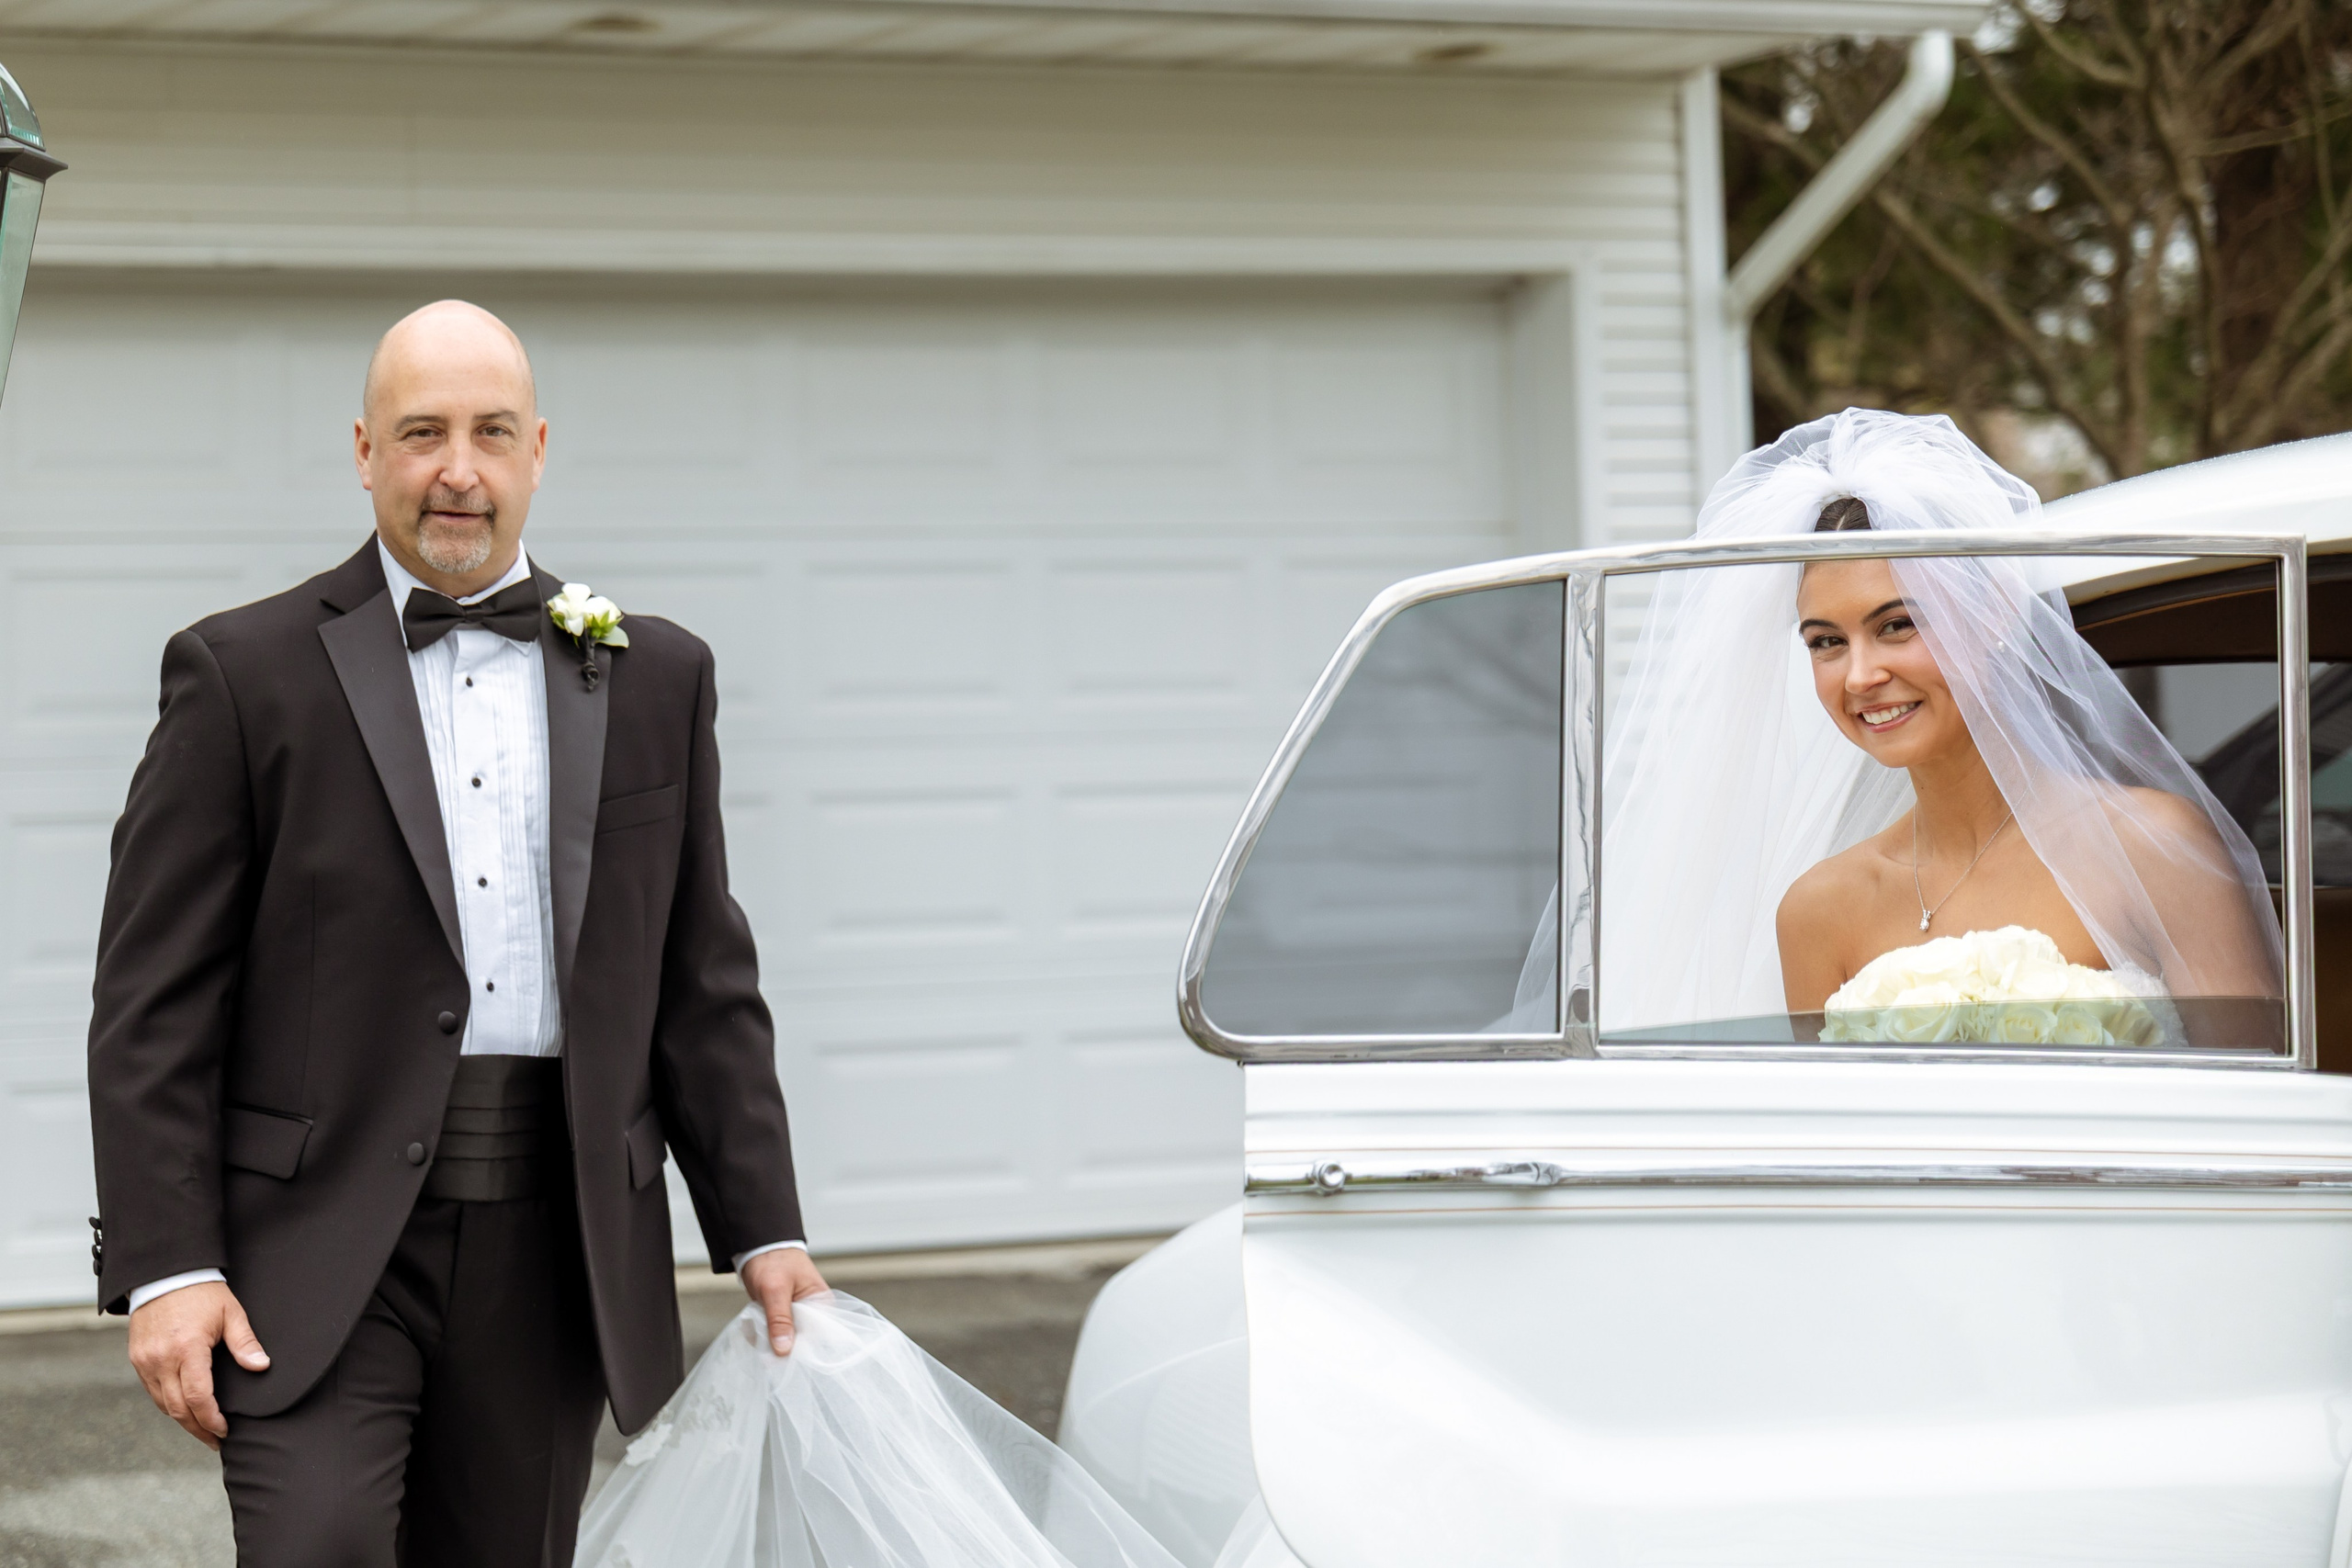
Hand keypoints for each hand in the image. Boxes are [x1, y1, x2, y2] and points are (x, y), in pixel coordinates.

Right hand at [128, 1281, 269, 1449]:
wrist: (164, 1274)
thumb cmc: (202, 1292)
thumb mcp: (231, 1313)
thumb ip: (245, 1343)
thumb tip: (261, 1367)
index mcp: (187, 1349)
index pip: (198, 1397)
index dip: (211, 1419)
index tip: (225, 1431)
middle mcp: (161, 1360)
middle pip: (178, 1409)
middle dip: (198, 1429)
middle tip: (215, 1440)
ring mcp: (145, 1361)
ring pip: (162, 1404)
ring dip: (182, 1420)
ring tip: (202, 1429)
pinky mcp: (137, 1359)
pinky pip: (152, 1391)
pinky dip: (168, 1404)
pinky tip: (184, 1409)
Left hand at [740, 1248, 827, 1356]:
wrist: (756, 1247)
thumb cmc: (773, 1260)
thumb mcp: (775, 1290)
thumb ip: (780, 1320)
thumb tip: (784, 1351)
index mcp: (822, 1304)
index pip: (819, 1337)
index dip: (802, 1349)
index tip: (781, 1354)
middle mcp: (812, 1313)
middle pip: (800, 1342)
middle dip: (779, 1343)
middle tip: (762, 1336)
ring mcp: (796, 1316)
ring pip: (783, 1341)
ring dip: (766, 1338)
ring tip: (755, 1322)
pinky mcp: (781, 1318)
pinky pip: (772, 1335)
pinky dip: (760, 1333)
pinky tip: (753, 1323)